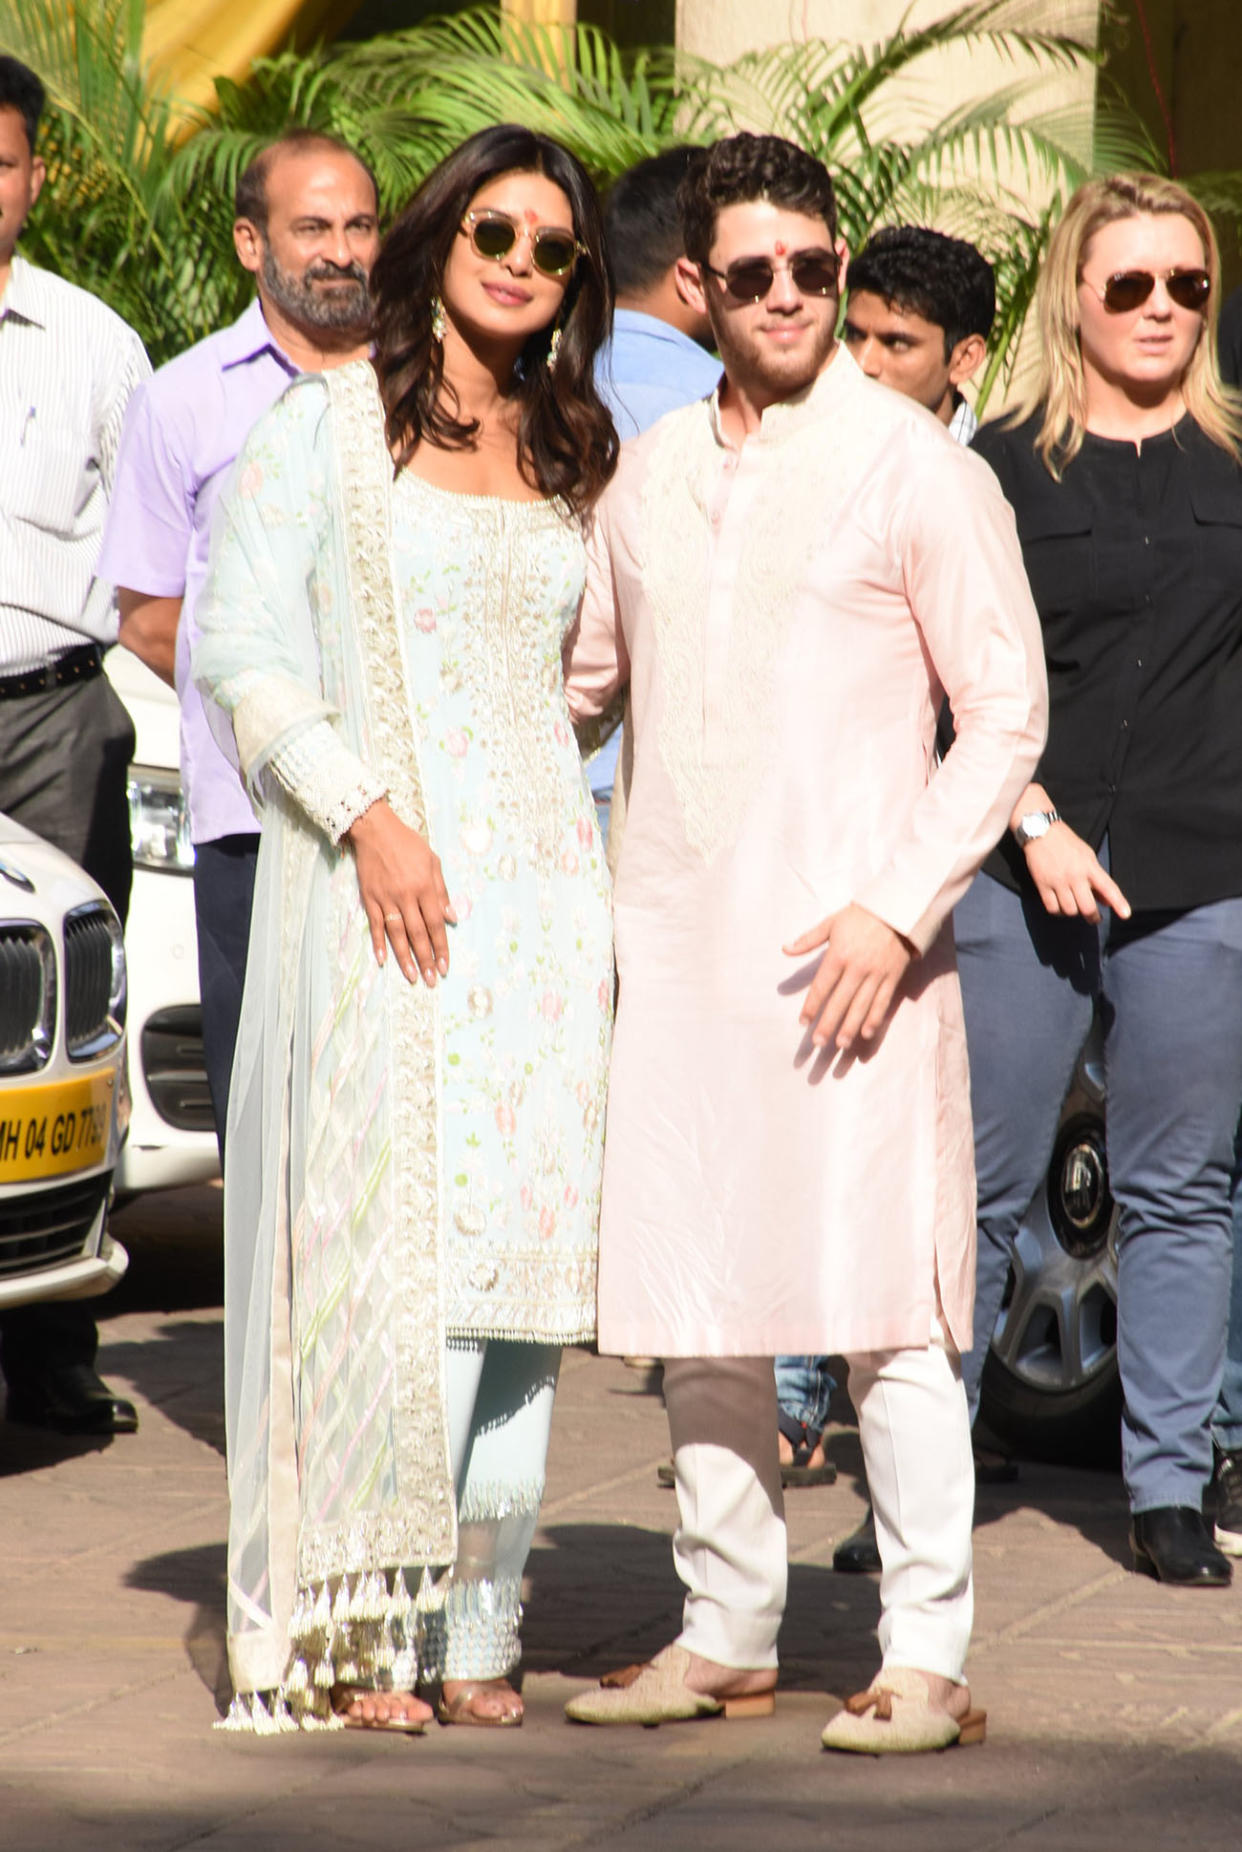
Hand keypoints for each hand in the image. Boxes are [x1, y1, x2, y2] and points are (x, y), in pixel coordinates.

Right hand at [346, 799, 455, 985]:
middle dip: (426, 959)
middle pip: (418, 934)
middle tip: (432, 980)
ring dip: (405, 958)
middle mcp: (406, 896)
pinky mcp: (370, 898)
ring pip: (397, 934)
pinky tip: (383, 960)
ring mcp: (386, 899)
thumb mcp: (433, 861)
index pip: (436, 924)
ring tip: (413, 977)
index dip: (442, 947)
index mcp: (425, 887)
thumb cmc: (408, 844)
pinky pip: (375, 925)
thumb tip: (452, 918)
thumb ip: (442, 891)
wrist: (375, 830)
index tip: (446, 965)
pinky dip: (378, 943)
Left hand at [783, 903, 912, 1051]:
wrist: (898, 909)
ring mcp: (876, 974)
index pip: (822, 986)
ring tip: (841, 1044)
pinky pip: (883, 1002)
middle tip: (818, 1043)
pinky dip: (875, 1018)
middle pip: (840, 1001)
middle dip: (828, 1024)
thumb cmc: (861, 916)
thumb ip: (808, 939)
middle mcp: (857, 968)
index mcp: (839, 954)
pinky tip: (866, 1033)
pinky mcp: (892, 977)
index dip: (811, 1005)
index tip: (803, 1022)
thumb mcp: (831, 922)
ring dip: (850, 1027)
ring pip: (861, 1006)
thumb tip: (785, 950)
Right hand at [1022, 822, 1130, 923]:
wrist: (1041, 833)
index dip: (1118, 902)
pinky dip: (1058, 912)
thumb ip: (1097, 879)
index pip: (1108, 887)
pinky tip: (1060, 906)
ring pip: (1069, 910)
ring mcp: (1058, 881)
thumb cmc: (1067, 844)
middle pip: (1087, 907)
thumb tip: (1105, 901)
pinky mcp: (1042, 885)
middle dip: (1092, 916)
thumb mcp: (1088, 857)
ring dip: (1074, 912)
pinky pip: (1052, 908)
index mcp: (1090, 867)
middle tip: (1093, 918)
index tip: (1125, 914)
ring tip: (1074, 907)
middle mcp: (1075, 876)